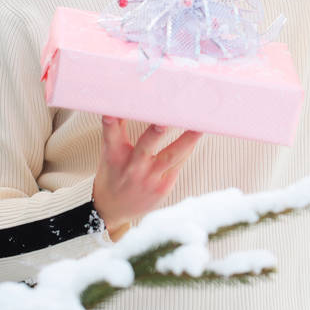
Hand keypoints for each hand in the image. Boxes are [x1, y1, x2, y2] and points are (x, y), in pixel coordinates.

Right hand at [92, 117, 201, 239]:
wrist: (112, 208)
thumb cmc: (114, 172)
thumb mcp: (109, 151)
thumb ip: (117, 127)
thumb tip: (124, 100)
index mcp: (114, 156)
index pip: (111, 134)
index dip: (111, 122)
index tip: (110, 112)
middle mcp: (132, 167)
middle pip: (145, 146)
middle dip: (156, 133)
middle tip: (165, 120)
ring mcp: (149, 179)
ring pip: (172, 157)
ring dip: (187, 141)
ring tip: (199, 127)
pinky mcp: (163, 187)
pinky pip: (179, 164)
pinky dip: (187, 149)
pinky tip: (197, 135)